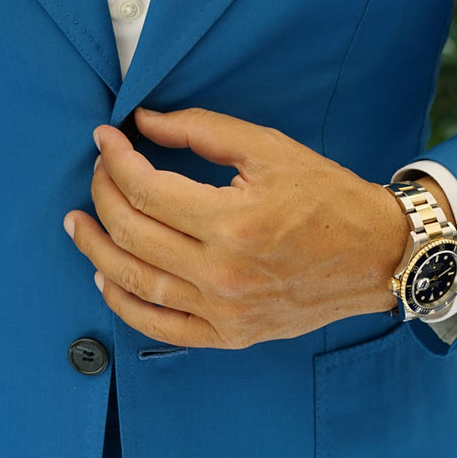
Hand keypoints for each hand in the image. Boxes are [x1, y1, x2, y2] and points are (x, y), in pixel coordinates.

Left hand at [63, 105, 418, 348]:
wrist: (377, 256)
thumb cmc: (328, 198)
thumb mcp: (269, 149)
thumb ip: (201, 130)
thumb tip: (143, 122)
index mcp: (232, 223)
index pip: (145, 190)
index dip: (115, 160)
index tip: (106, 139)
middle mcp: (223, 273)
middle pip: (131, 234)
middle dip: (102, 195)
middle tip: (98, 172)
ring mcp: (224, 311)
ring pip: (133, 282)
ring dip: (96, 250)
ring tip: (80, 224)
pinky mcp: (229, 335)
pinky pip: (158, 326)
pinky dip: (123, 303)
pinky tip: (106, 278)